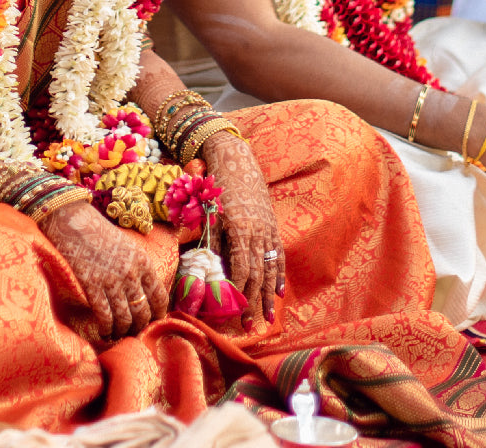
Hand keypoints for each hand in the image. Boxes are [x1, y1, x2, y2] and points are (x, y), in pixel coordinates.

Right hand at [41, 201, 167, 339]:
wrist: (72, 221)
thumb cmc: (99, 232)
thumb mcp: (129, 245)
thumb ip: (139, 268)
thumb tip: (144, 293)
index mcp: (144, 262)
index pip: (160, 297)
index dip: (158, 314)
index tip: (152, 321)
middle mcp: (131, 273)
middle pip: (143, 312)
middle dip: (139, 327)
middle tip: (132, 332)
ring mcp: (112, 280)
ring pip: (125, 319)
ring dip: (122, 331)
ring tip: (117, 334)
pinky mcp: (92, 286)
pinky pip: (105, 316)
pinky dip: (106, 329)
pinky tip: (103, 332)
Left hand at [200, 130, 284, 325]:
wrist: (236, 159)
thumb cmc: (215, 186)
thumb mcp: (208, 213)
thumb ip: (210, 241)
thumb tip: (207, 271)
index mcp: (239, 229)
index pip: (241, 269)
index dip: (239, 292)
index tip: (234, 311)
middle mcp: (257, 232)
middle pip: (257, 274)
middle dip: (253, 302)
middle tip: (248, 326)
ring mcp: (268, 230)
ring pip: (270, 269)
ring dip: (268, 296)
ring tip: (267, 318)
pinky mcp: (272, 226)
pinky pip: (278, 256)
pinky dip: (278, 276)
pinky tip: (278, 292)